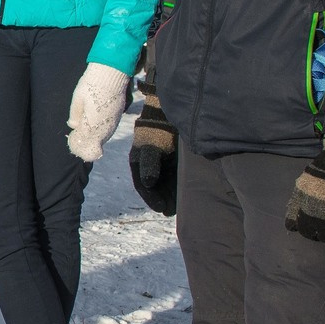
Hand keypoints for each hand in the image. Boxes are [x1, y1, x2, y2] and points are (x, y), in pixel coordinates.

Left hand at [64, 62, 131, 162]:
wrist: (111, 73)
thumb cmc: (91, 85)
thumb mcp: (77, 98)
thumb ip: (75, 114)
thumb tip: (73, 125)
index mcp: (92, 123)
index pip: (85, 142)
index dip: (78, 142)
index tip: (73, 137)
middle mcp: (105, 126)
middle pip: (95, 142)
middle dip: (86, 140)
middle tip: (78, 134)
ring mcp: (113, 122)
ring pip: (103, 137)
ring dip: (95, 136)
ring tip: (86, 129)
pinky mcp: (118, 116)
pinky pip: (109, 129)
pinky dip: (102, 130)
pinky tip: (97, 125)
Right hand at [128, 89, 176, 214]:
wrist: (170, 111)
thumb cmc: (158, 129)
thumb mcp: (152, 147)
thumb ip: (149, 165)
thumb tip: (147, 183)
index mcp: (138, 162)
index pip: (143, 186)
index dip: (151, 199)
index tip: (162, 209)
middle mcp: (148, 164)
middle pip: (155, 187)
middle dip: (163, 199)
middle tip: (172, 211)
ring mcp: (161, 161)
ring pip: (165, 183)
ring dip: (170, 195)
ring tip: (179, 205)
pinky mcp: (173, 159)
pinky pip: (174, 176)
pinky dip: (178, 185)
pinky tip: (185, 191)